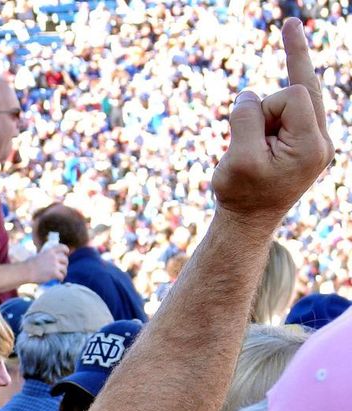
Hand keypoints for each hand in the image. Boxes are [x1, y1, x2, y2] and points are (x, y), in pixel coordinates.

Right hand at [28, 244, 68, 282]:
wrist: (26, 271)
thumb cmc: (29, 264)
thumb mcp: (39, 255)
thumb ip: (46, 256)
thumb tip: (50, 260)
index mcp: (50, 251)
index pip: (63, 248)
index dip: (66, 250)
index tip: (66, 253)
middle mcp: (54, 257)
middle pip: (65, 260)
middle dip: (65, 264)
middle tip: (62, 268)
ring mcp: (55, 265)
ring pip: (65, 269)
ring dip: (63, 272)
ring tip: (60, 275)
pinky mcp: (54, 273)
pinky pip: (62, 276)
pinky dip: (61, 279)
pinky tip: (59, 280)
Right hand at [212, 18, 333, 229]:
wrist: (246, 221)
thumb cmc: (241, 193)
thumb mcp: (239, 158)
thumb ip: (245, 119)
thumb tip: (249, 95)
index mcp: (312, 145)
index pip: (293, 95)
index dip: (264, 107)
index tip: (250, 138)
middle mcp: (321, 140)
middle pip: (300, 90)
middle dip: (271, 99)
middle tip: (279, 59)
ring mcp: (314, 141)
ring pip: (293, 98)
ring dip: (265, 114)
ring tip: (252, 151)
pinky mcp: (302, 142)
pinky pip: (293, 105)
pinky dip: (276, 102)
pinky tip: (291, 38)